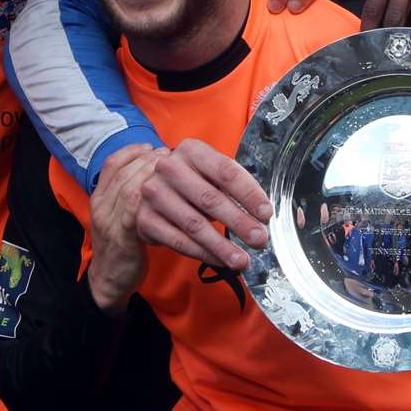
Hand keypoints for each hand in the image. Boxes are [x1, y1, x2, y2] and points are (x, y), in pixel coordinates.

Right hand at [87, 144, 161, 314]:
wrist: (109, 282)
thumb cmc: (123, 246)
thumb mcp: (122, 216)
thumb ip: (133, 196)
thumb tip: (161, 174)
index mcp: (100, 197)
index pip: (112, 164)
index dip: (132, 151)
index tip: (153, 146)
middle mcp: (101, 205)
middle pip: (122, 171)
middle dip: (148, 159)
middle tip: (170, 154)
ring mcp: (109, 221)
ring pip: (129, 188)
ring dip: (152, 175)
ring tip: (174, 169)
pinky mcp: (121, 238)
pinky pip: (137, 213)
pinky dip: (153, 200)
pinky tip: (169, 194)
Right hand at [136, 138, 271, 270]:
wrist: (145, 191)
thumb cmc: (187, 182)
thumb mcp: (206, 173)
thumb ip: (230, 184)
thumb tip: (261, 212)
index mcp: (190, 150)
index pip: (225, 171)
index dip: (249, 194)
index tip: (266, 213)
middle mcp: (168, 168)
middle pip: (210, 198)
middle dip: (239, 222)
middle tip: (259, 239)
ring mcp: (153, 193)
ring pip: (194, 224)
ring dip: (221, 245)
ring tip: (242, 259)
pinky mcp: (143, 219)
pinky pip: (178, 240)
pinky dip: (202, 253)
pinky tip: (220, 260)